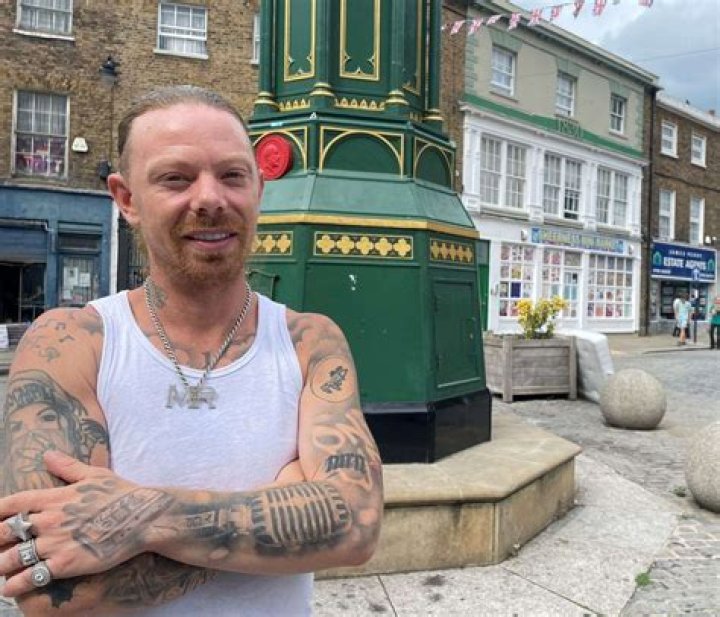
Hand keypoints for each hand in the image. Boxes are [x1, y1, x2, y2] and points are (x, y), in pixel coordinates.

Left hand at [0, 451, 166, 596]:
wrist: (143, 517)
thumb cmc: (122, 494)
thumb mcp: (94, 475)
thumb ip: (67, 467)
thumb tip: (47, 454)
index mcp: (54, 497)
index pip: (10, 504)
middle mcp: (49, 520)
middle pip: (3, 532)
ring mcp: (56, 543)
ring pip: (10, 558)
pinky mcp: (65, 564)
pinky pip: (30, 578)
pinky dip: (15, 584)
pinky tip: (10, 587)